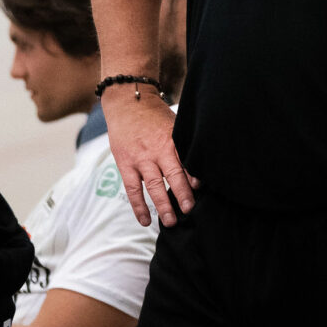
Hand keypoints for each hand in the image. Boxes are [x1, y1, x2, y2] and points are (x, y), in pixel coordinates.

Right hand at [103, 88, 195, 226]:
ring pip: (153, 185)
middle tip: (189, 211)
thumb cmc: (155, 117)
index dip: (194, 175)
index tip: (201, 190)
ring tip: (171, 222)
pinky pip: (132, 189)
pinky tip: (145, 220)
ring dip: (163, 205)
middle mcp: (157, 150)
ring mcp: (140, 158)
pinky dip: (139, 206)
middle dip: (182, 194)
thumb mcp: (174, 125)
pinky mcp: (125, 164)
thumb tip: (200, 170)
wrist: (128, 104)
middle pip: (172, 175)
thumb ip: (183, 145)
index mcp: (172, 139)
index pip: (186, 160)